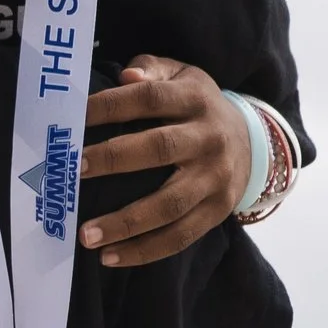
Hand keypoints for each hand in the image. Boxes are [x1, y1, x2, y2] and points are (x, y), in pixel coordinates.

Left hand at [79, 58, 250, 268]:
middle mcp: (208, 138)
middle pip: (159, 148)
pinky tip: (111, 257)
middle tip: (74, 171)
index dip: (111, 106)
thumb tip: (125, 76)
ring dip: (125, 223)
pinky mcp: (217, 211)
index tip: (75, 119)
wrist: (253, 144)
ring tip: (86, 235)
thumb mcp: (182, 76)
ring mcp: (215, 179)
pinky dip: (144, 250)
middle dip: (114, 159)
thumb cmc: (197, 108)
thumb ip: (151, 69)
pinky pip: (179, 236)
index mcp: (195, 99)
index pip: (148, 98)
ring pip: (169, 205)